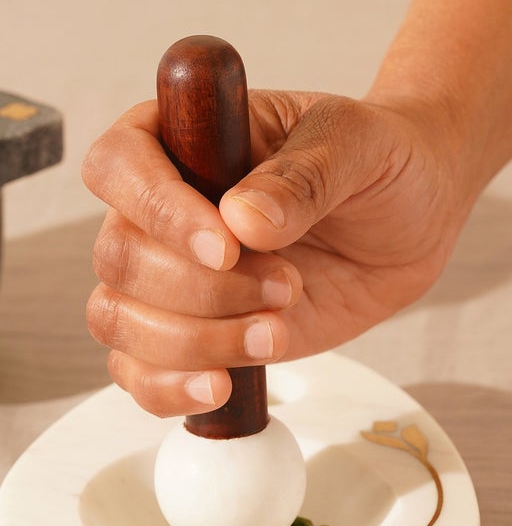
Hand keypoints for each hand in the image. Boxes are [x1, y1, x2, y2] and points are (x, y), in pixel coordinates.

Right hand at [81, 89, 465, 416]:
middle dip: (201, 289)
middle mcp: (158, 208)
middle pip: (118, 255)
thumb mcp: (359, 144)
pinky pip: (136, 371)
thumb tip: (244, 218)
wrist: (409, 219)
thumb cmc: (376, 161)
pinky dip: (168, 388)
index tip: (226, 246)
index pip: (118, 165)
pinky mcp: (188, 333)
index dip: (157, 209)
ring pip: (117, 318)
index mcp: (180, 137)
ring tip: (275, 334)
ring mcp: (167, 275)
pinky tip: (223, 386)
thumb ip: (305, 175)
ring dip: (193, 341)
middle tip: (286, 285)